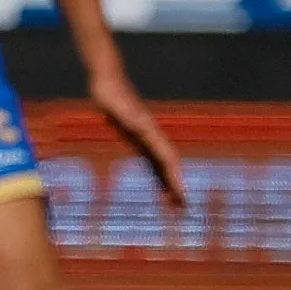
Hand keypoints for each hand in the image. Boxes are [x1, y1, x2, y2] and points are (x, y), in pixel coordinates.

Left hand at [88, 65, 184, 208]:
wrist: (108, 82)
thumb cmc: (113, 96)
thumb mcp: (121, 109)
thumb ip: (131, 118)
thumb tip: (144, 127)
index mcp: (151, 133)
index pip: (168, 160)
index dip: (175, 178)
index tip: (181, 195)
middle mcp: (152, 137)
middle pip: (169, 165)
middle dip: (177, 185)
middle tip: (183, 207)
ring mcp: (146, 138)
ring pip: (162, 165)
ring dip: (168, 182)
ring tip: (174, 201)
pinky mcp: (137, 138)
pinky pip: (150, 161)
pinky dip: (156, 174)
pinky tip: (156, 185)